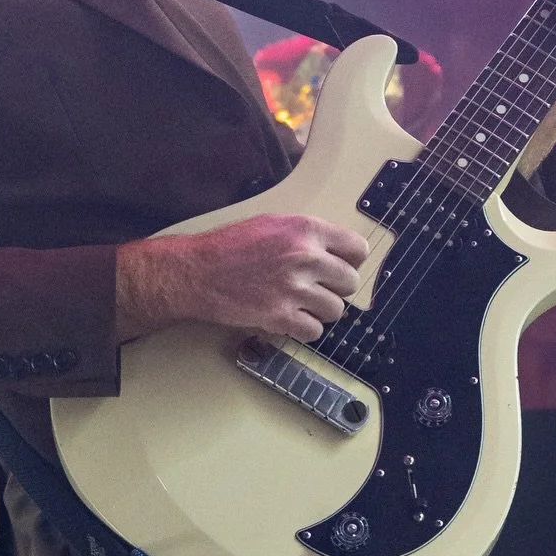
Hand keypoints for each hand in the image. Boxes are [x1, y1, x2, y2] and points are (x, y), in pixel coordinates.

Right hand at [116, 215, 367, 343]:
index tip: (342, 267)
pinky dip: (305, 329)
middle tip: (318, 288)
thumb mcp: (272, 224)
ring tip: (302, 304)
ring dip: (321, 310)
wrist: (197, 271)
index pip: (357, 249)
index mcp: (305, 229)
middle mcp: (304, 257)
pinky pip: (314, 331)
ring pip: (335, 310)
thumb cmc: (230, 246)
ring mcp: (294, 288)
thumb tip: (336, 251)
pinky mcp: (281, 316)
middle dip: (337, 288)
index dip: (351, 261)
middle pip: (350, 282)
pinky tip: (290, 318)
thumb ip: (306, 235)